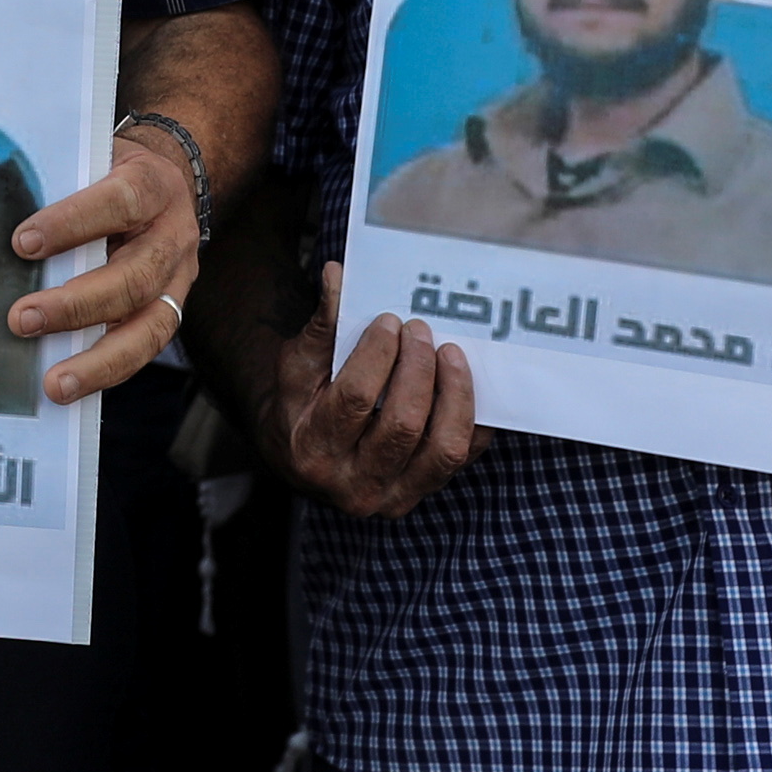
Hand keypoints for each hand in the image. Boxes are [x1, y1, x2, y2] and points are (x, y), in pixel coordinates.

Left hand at [5, 137, 203, 403]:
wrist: (165, 181)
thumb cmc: (110, 172)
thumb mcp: (91, 161)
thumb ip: (58, 186)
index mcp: (153, 186)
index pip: (120, 202)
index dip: (73, 223)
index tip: (23, 243)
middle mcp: (173, 236)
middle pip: (135, 277)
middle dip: (76, 305)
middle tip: (21, 320)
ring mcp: (178, 279)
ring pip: (149, 327)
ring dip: (98, 360)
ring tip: (54, 384)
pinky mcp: (170, 310)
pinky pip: (143, 348)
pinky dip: (106, 371)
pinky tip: (70, 387)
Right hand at [273, 264, 476, 519]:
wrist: (301, 457)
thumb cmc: (300, 403)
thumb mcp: (298, 365)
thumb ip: (321, 325)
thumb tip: (336, 274)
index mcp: (313, 449)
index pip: (355, 399)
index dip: (378, 355)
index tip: (389, 320)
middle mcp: (354, 485)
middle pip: (402, 425)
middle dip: (418, 369)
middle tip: (421, 330)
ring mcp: (394, 497)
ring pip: (443, 449)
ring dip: (455, 394)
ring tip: (452, 352)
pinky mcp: (422, 493)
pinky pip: (464, 455)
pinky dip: (473, 416)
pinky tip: (467, 381)